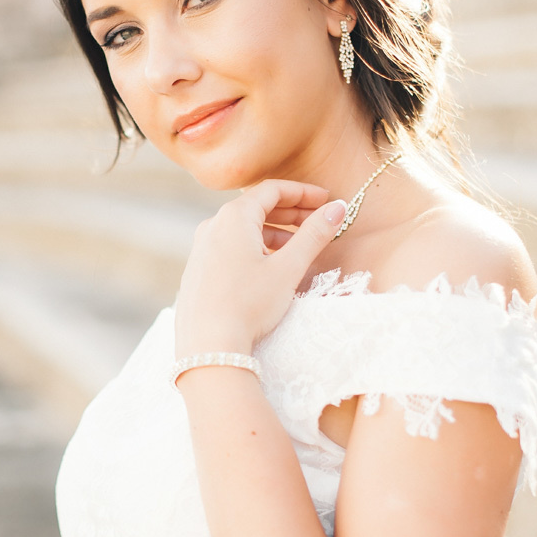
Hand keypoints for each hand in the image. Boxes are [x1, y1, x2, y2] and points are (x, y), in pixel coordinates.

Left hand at [175, 181, 344, 355]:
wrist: (209, 346)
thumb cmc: (249, 305)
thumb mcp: (288, 268)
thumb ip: (314, 234)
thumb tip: (338, 208)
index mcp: (233, 217)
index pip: (272, 190)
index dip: (303, 192)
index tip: (326, 200)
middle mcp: (212, 226)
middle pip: (256, 207)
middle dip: (291, 212)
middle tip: (319, 221)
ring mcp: (201, 249)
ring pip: (243, 230)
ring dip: (274, 233)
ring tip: (299, 248)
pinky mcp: (198, 271)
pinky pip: (230, 248)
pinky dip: (255, 248)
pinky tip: (271, 268)